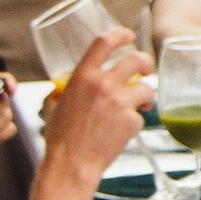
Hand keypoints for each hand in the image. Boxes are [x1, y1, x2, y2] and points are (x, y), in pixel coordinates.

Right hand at [42, 29, 153, 180]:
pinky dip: (136, 122)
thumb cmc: (61, 140)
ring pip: (147, 88)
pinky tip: (125, 130)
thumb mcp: (53, 108)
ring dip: (147, 95)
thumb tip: (58, 91)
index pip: (104, 42)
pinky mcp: (131, 121)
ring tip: (141, 105)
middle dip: (146, 62)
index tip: (128, 35)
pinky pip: (141, 115)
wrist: (71, 165)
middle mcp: (103, 85)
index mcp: (83, 77)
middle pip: (136, 59)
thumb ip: (58, 94)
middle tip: (147, 69)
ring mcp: (119, 102)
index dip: (120, 34)